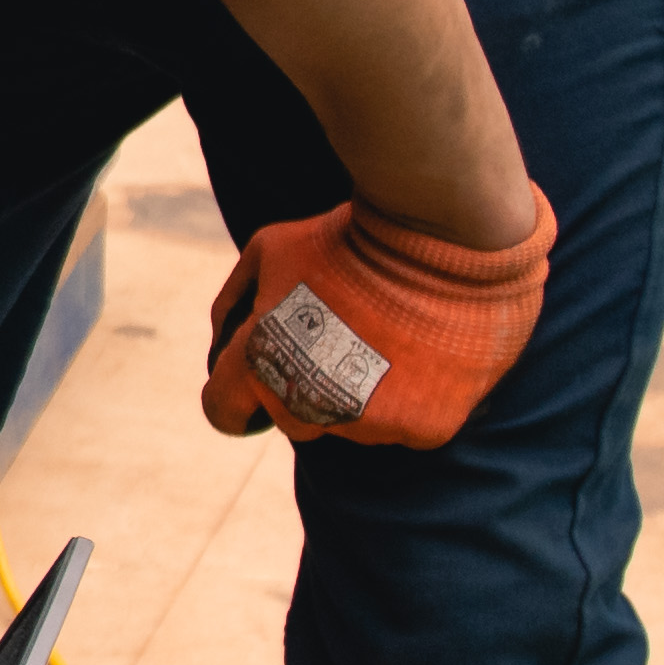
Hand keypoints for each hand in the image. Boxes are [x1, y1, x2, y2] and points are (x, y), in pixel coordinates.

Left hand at [202, 187, 553, 447]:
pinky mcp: (423, 429)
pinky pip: (408, 427)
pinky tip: (426, 356)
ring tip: (392, 340)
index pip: (224, 409)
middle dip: (306, 387)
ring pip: (355, 424)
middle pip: (294, 418)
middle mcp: (312, 403)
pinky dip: (414, 400)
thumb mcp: (270, 248)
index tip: (248, 395)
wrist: (442, 235)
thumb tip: (221, 341)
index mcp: (262, 360)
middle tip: (341, 341)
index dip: (234, 400)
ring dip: (364, 395)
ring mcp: (370, 422)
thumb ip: (235, 299)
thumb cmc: (352, 236)